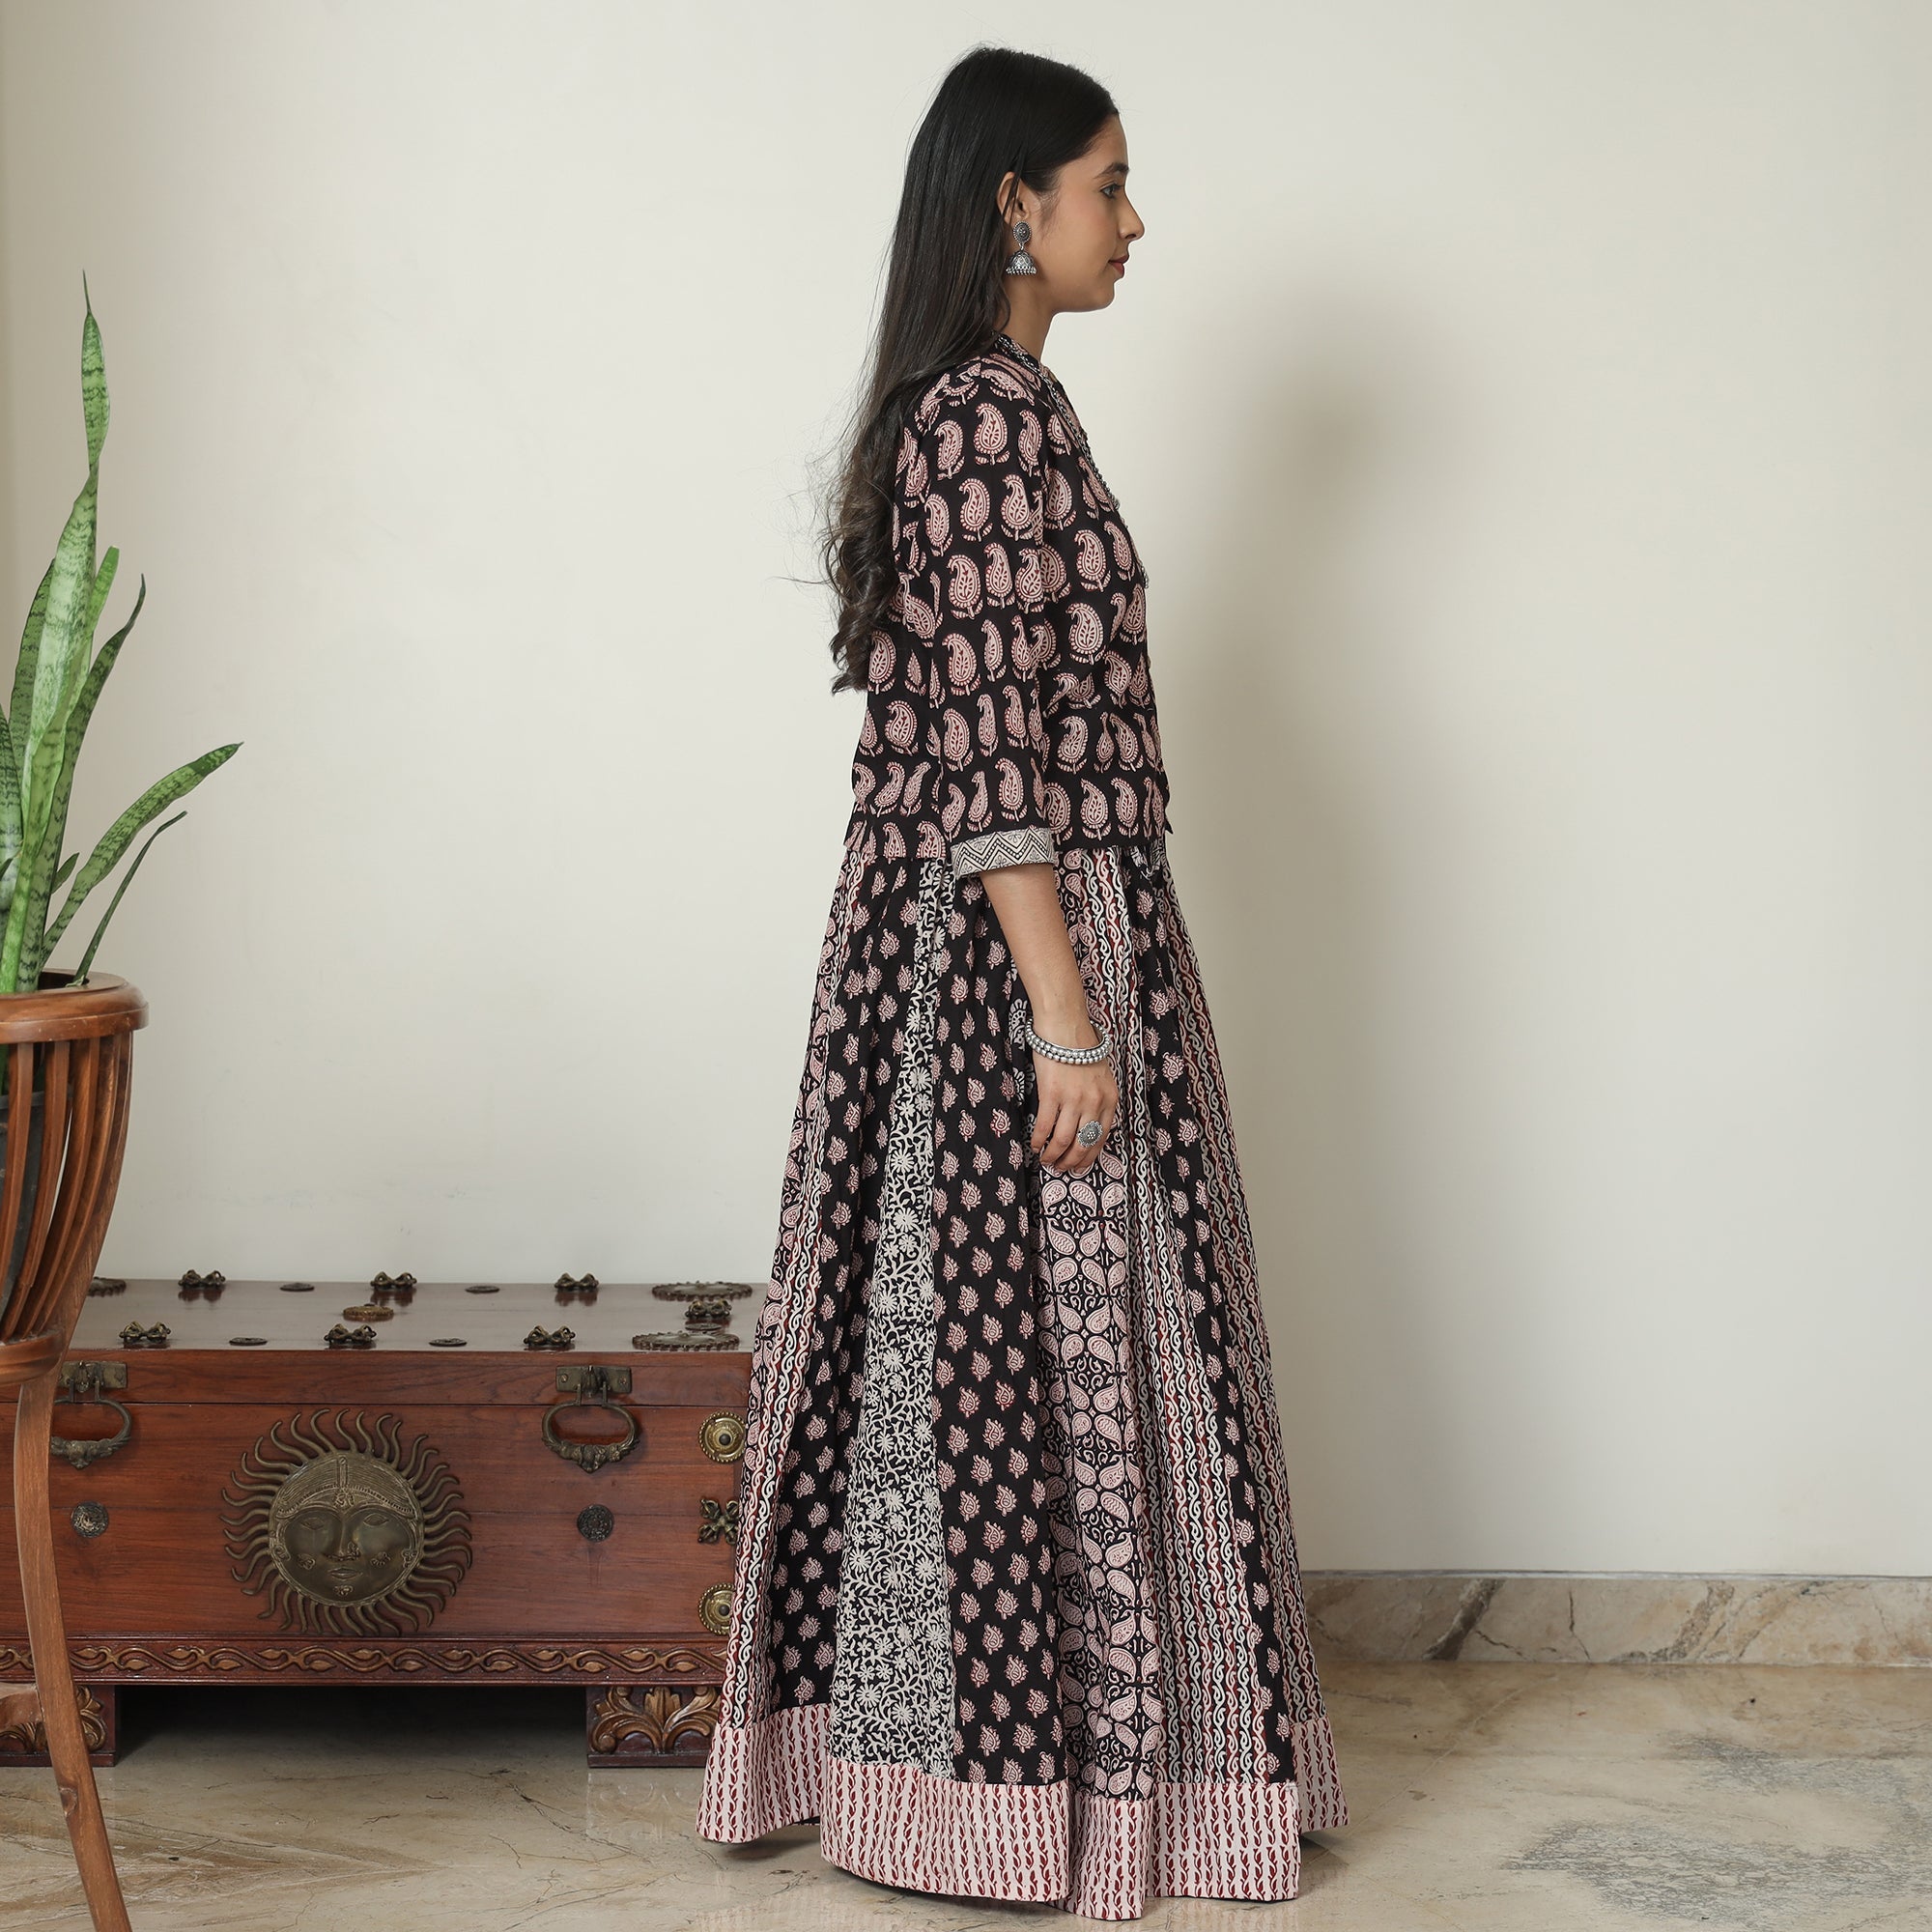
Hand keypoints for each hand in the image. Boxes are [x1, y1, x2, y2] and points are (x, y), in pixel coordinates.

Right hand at [1030, 1026, 1117, 1177]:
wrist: (1065, 1027)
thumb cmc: (1081, 1049)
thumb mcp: (1101, 1076)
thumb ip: (1098, 1100)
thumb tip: (1087, 1126)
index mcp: (1109, 1099)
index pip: (1101, 1138)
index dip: (1089, 1157)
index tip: (1080, 1166)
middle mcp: (1094, 1103)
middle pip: (1083, 1144)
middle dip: (1071, 1161)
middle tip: (1061, 1168)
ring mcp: (1073, 1099)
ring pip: (1064, 1140)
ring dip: (1053, 1155)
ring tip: (1046, 1160)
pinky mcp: (1052, 1094)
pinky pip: (1045, 1126)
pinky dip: (1039, 1140)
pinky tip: (1034, 1145)